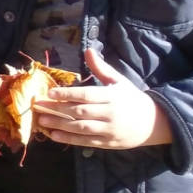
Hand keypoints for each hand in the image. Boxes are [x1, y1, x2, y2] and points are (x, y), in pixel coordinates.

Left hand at [33, 49, 172, 148]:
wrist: (154, 123)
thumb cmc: (132, 99)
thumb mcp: (119, 81)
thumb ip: (102, 68)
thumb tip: (88, 50)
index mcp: (113, 97)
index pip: (87, 95)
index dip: (68, 94)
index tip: (50, 92)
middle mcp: (110, 113)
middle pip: (80, 111)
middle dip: (57, 109)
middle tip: (38, 106)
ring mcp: (109, 130)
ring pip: (81, 128)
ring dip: (59, 125)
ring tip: (41, 120)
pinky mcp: (107, 143)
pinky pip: (85, 141)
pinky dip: (69, 139)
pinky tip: (53, 135)